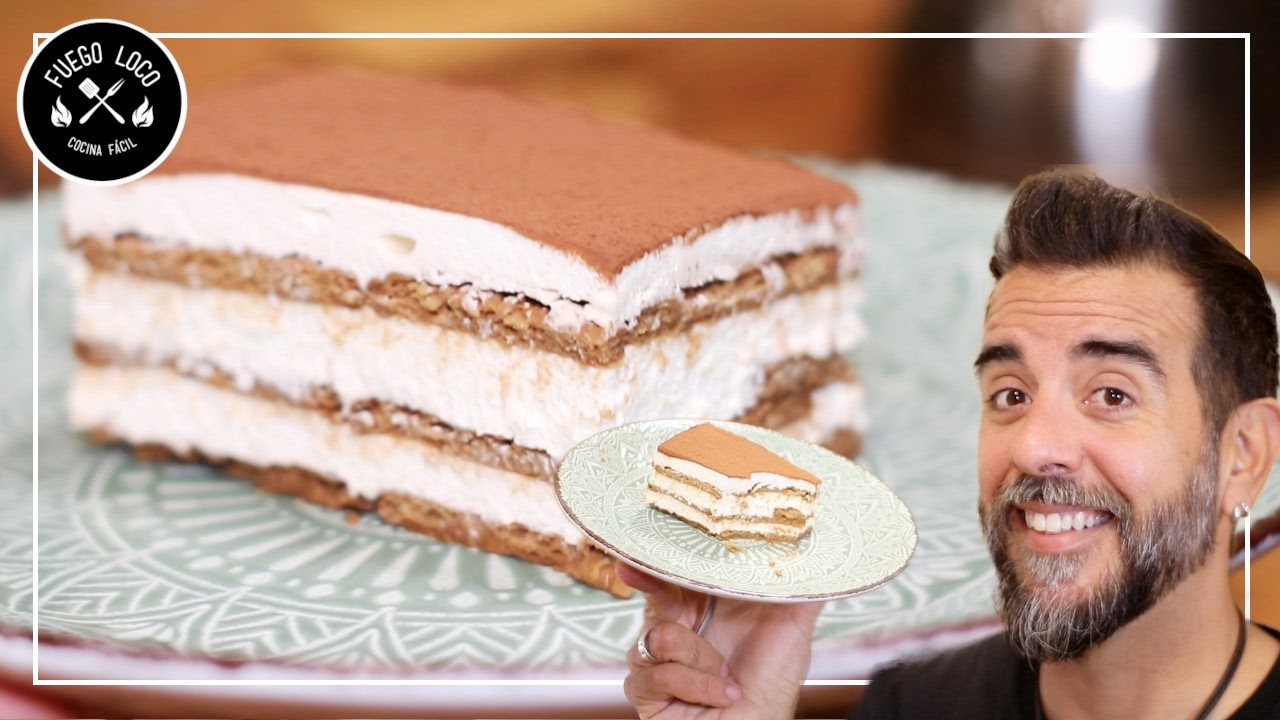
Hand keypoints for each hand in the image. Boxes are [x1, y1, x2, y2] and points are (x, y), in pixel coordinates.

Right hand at [620, 561, 823, 719]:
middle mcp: (678, 628)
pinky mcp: (645, 690)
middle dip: (650, 582)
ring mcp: (658, 659)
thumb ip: (798, 587)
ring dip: (702, 659)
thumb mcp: (793, 628)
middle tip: (644, 573)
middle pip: (654, 594)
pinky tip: (722, 694)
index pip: (677, 573)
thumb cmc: (774, 685)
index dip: (662, 556)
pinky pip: (660, 674)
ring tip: (728, 675)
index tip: (653, 543)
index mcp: (704, 607)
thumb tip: (816, 547)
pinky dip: (698, 685)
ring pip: (661, 635)